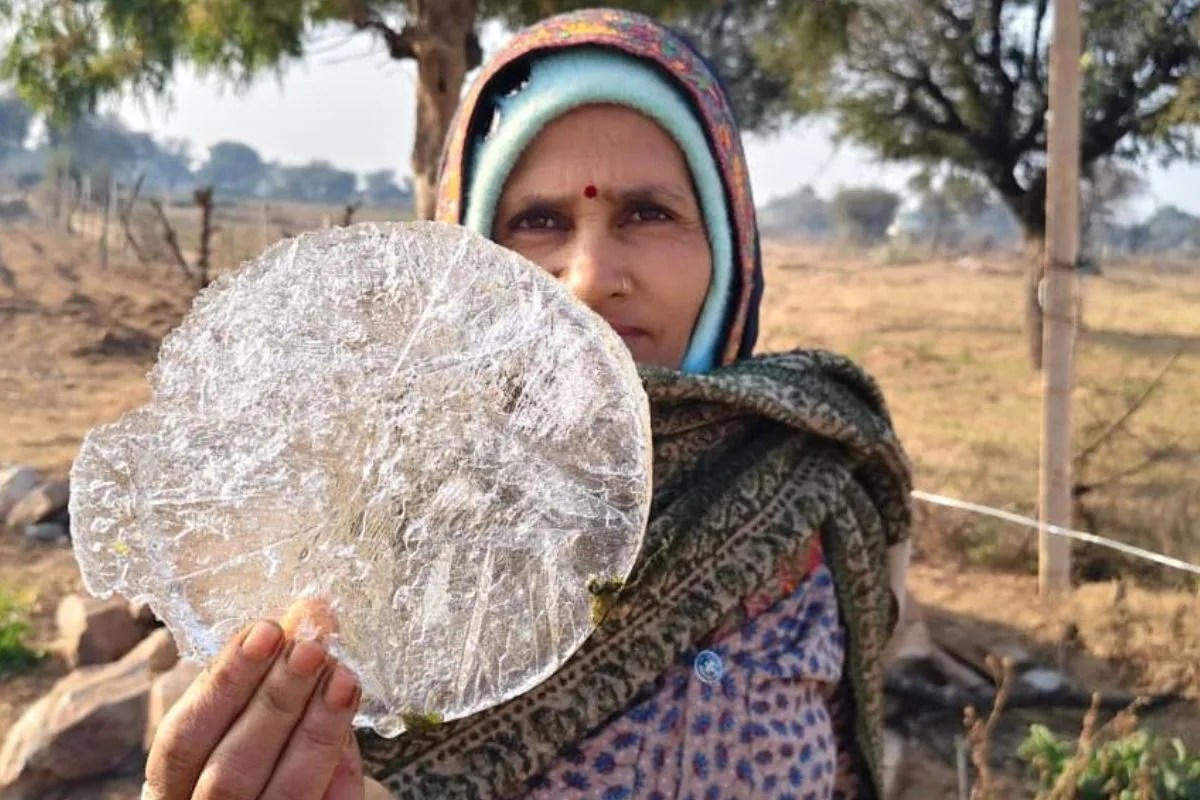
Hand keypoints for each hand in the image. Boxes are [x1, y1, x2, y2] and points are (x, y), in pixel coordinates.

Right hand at [143, 617, 364, 799]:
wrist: (290, 799)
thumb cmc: (261, 754)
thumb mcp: (248, 715)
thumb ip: (270, 671)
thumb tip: (308, 612)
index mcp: (173, 787)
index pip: (183, 740)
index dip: (223, 683)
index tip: (265, 630)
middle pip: (230, 771)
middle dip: (275, 701)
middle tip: (311, 648)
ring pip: (282, 795)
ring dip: (316, 728)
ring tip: (342, 677)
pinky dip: (341, 761)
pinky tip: (351, 717)